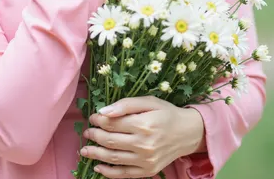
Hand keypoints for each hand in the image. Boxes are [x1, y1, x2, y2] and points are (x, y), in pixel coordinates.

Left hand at [80, 96, 204, 177]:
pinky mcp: (148, 171)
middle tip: (87, 131)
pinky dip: (108, 172)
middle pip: (111, 141)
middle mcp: (144, 144)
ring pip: (114, 158)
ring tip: (85, 150)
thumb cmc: (166, 113)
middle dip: (95, 136)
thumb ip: (126, 104)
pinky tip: (98, 166)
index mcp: (143, 124)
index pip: (113, 123)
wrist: (188, 133)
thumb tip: (104, 111)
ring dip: (96, 154)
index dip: (99, 120)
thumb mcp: (149, 101)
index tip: (93, 117)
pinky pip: (124, 174)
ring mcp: (146, 160)